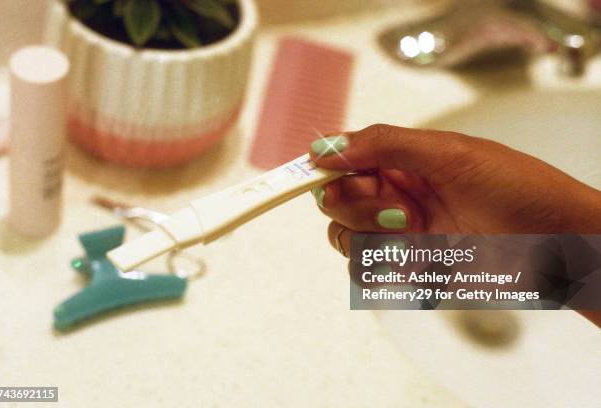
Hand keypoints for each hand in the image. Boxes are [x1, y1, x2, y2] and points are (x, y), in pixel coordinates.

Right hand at [308, 124, 600, 256]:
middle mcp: (394, 195)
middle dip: (361, 206)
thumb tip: (325, 148)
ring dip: (377, 239)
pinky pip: (368, 273)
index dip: (320, 168)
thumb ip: (384, 144)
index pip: (343, 159)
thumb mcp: (450, 153)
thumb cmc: (517, 190)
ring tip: (421, 234)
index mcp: (401, 160)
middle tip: (403, 208)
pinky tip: (423, 260)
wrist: (557, 245)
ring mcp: (400, 235)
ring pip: (346, 239)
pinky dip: (387, 269)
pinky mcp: (409, 269)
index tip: (301, 177)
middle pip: (335, 201)